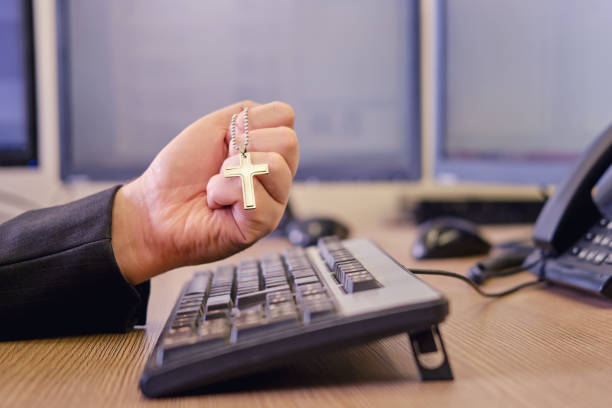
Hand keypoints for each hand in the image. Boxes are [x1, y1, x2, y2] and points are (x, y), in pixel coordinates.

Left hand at [111, 101, 297, 284]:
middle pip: (288, 141)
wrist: (155, 207)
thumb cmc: (183, 169)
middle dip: (244, 145)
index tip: (226, 140)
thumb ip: (250, 115)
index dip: (249, 122)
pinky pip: (252, 192)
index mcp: (270, 148)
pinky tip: (215, 203)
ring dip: (233, 170)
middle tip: (222, 164)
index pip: (285, 116)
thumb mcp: (215, 128)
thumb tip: (280, 120)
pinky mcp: (263, 224)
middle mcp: (279, 175)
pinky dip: (222, 191)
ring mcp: (275, 201)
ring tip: (217, 184)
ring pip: (276, 165)